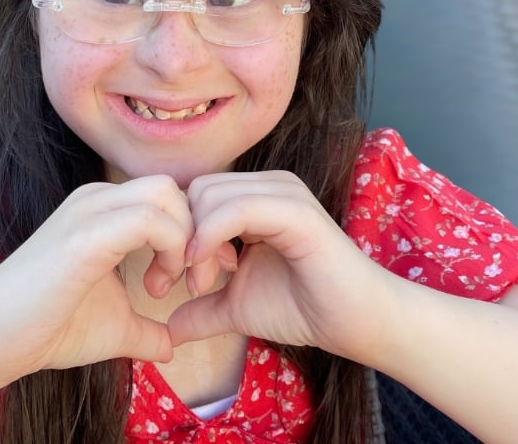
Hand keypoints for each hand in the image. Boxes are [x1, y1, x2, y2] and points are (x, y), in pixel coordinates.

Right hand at [0, 175, 192, 385]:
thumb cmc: (48, 328)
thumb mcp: (114, 327)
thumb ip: (146, 330)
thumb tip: (172, 346)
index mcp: (106, 211)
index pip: (170, 198)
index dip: (195, 235)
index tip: (195, 279)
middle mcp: (98, 200)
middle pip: (172, 189)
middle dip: (197, 232)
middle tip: (192, 280)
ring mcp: (89, 212)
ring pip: (165, 194)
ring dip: (185, 240)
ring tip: (170, 284)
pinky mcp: (84, 234)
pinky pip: (147, 220)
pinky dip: (170, 248)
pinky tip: (158, 285)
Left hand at [168, 171, 389, 361]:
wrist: (354, 323)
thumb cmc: (302, 308)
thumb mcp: (237, 307)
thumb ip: (202, 310)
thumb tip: (166, 332)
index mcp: (254, 198)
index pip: (194, 197)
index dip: (173, 236)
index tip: (163, 284)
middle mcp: (267, 186)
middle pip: (196, 191)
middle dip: (179, 238)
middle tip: (185, 285)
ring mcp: (283, 193)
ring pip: (210, 196)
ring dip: (195, 243)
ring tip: (202, 285)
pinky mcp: (295, 209)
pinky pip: (236, 209)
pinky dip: (211, 237)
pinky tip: (212, 271)